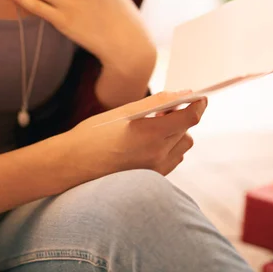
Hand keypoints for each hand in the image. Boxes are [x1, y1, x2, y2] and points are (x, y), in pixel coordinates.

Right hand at [62, 91, 207, 179]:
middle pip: (188, 129)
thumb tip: (183, 93)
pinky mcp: (152, 179)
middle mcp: (157, 155)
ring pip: (183, 145)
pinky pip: (174, 158)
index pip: (190, 117)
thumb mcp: (124, 112)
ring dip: (177, 131)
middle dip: (183, 115)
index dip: (199, 104)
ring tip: (156, 124)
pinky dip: (170, 146)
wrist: (71, 166)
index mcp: (150, 134)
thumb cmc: (94, 134)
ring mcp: (156, 170)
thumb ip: (156, 103)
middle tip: (166, 107)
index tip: (201, 95)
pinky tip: (151, 140)